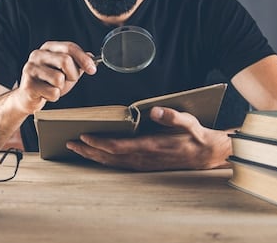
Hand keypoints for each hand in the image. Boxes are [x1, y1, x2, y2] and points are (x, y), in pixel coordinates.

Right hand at [15, 41, 96, 113]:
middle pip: (65, 60)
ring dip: (61, 87)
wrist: (28, 98)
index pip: (70, 47)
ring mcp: (30, 68)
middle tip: (68, 81)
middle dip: (72, 75)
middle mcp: (37, 54)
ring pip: (59, 78)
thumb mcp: (66, 71)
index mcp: (48, 48)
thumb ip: (78, 63)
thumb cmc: (48, 82)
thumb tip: (92, 58)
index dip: (84, 59)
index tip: (92, 70)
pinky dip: (53, 97)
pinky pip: (52, 92)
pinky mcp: (28, 84)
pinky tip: (45, 94)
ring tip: (53, 87)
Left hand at [65, 107, 231, 170]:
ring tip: (76, 149)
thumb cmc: (195, 135)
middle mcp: (144, 158)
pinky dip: (104, 161)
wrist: (206, 154)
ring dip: (93, 157)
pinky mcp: (144, 165)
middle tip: (69, 144)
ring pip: (112, 163)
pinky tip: (95, 156)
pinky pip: (119, 165)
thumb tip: (154, 111)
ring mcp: (144, 164)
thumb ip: (171, 117)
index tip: (84, 137)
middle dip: (88, 151)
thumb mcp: (188, 122)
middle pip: (110, 157)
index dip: (100, 143)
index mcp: (151, 146)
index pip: (119, 147)